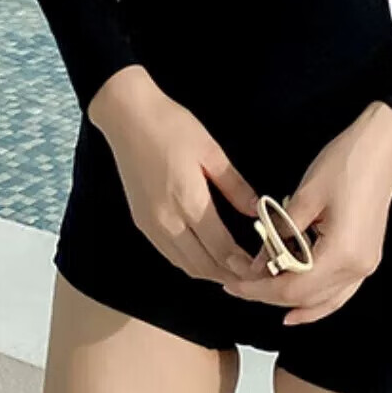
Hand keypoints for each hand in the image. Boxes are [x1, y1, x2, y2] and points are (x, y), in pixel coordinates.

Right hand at [93, 72, 263, 285]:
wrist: (127, 117)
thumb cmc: (171, 126)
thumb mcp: (210, 150)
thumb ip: (235, 185)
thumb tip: (258, 210)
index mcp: (188, 201)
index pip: (221, 249)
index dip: (244, 265)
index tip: (264, 269)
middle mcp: (167, 222)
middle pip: (203, 266)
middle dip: (231, 276)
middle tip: (254, 276)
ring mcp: (151, 226)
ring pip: (185, 266)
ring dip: (211, 274)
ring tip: (235, 271)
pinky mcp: (142, 223)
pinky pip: (170, 255)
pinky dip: (191, 264)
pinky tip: (206, 257)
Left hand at [220, 101, 391, 326]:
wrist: (382, 146)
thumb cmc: (345, 163)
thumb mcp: (305, 195)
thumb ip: (280, 234)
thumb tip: (256, 266)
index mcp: (341, 253)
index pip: (291, 288)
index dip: (258, 289)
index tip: (232, 281)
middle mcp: (357, 269)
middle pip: (305, 298)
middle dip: (267, 294)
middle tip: (236, 280)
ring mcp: (365, 267)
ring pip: (322, 302)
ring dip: (290, 302)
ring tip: (257, 294)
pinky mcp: (365, 259)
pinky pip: (338, 293)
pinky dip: (316, 302)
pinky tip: (296, 308)